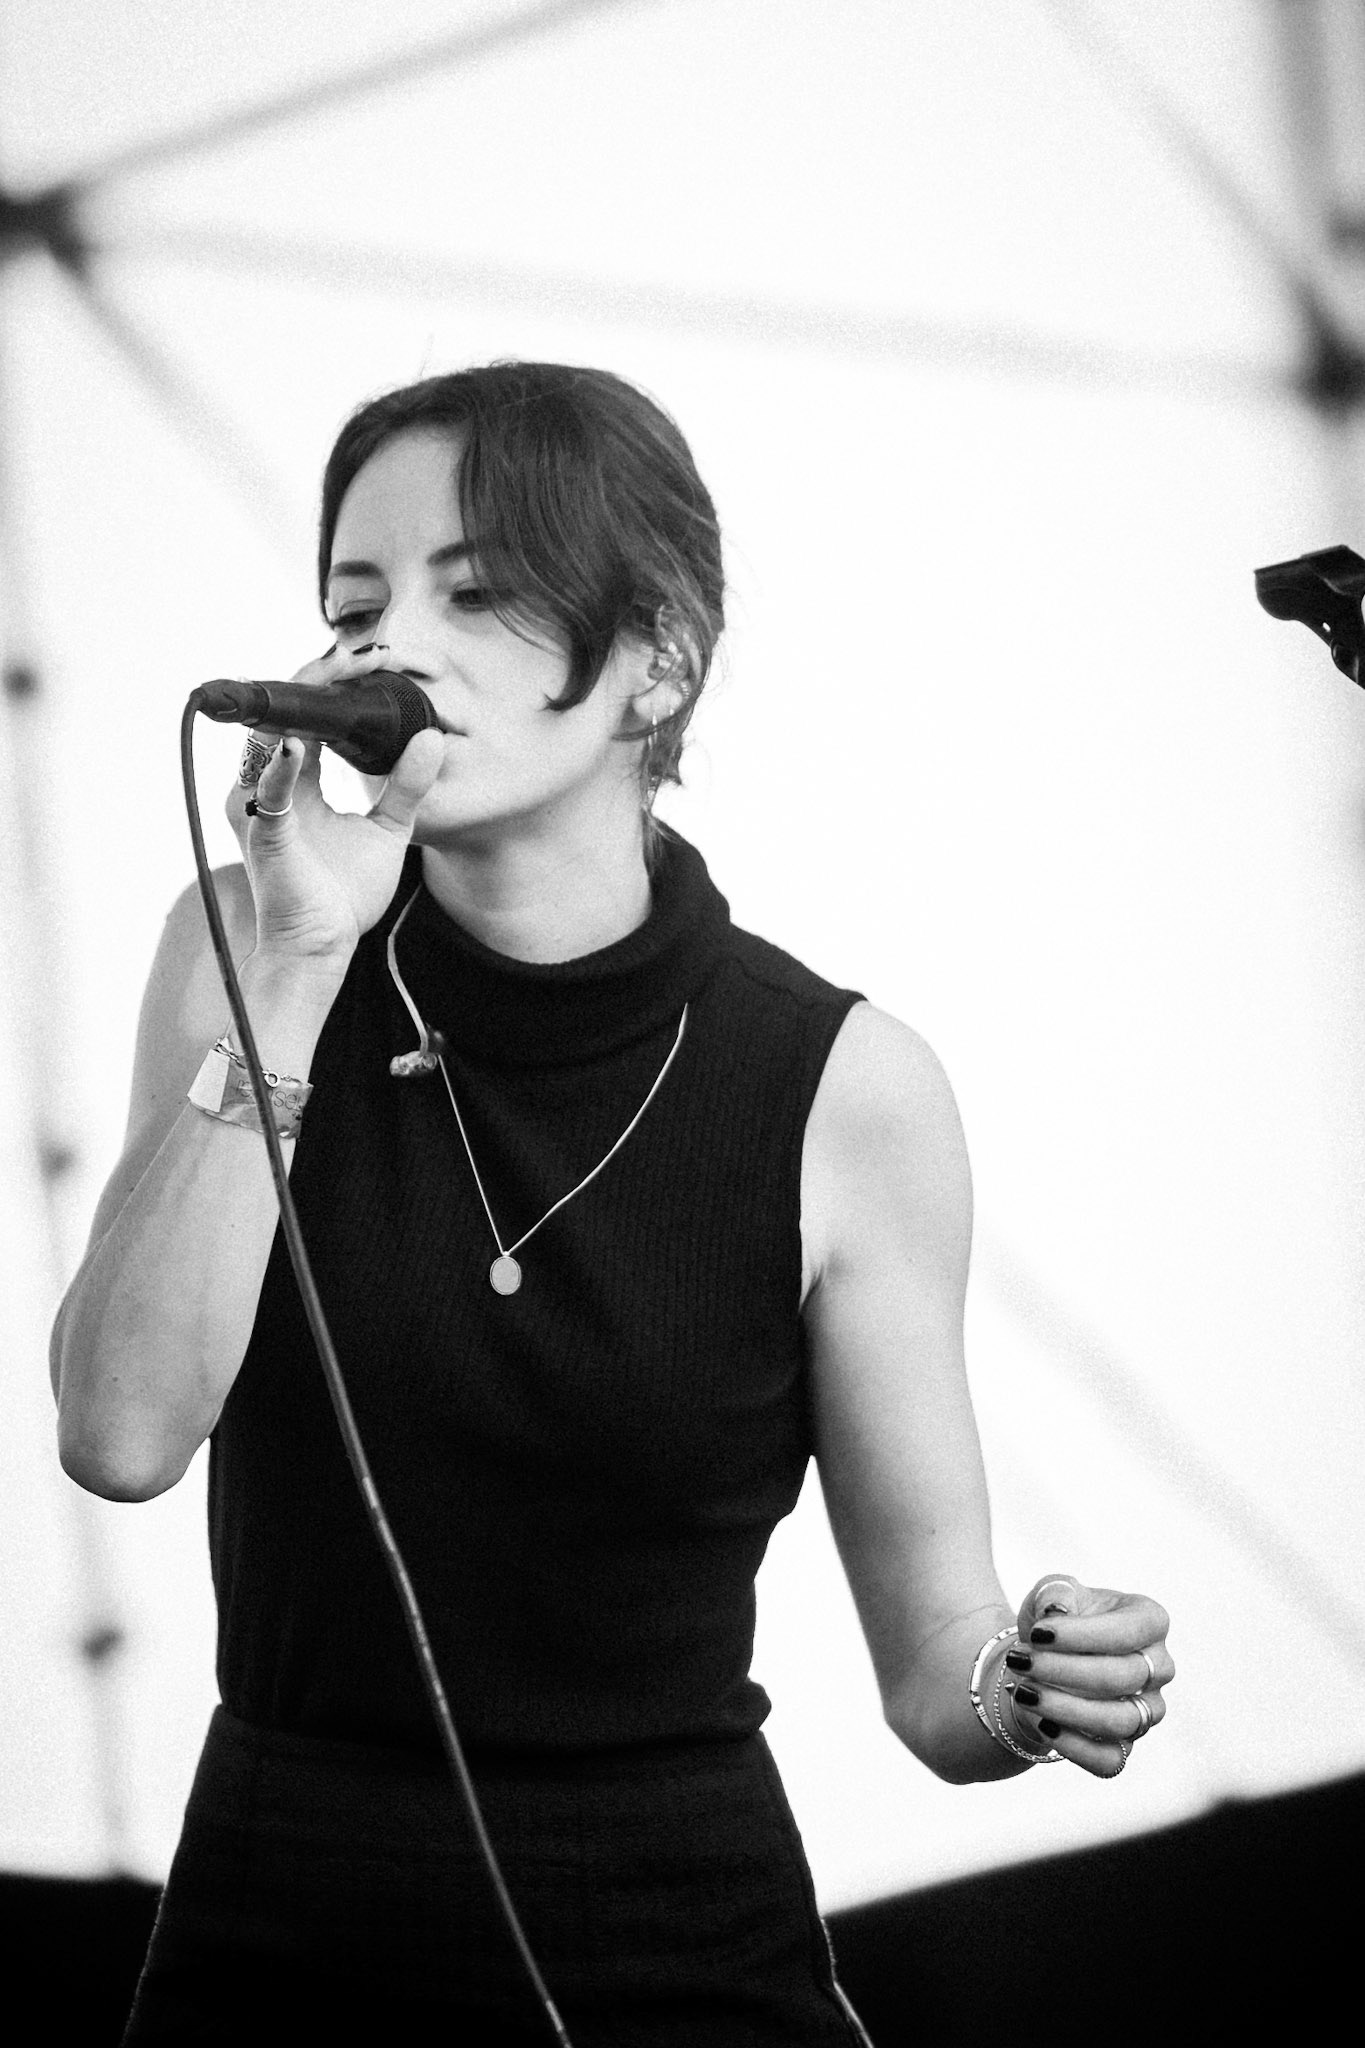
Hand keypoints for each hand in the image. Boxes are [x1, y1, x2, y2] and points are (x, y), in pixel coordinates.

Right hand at [226, 642, 445, 970]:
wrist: (320, 950)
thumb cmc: (341, 897)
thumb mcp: (387, 830)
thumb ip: (407, 785)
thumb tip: (434, 739)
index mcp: (291, 783)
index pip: (306, 719)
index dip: (336, 687)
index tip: (376, 660)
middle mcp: (265, 787)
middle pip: (285, 715)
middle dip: (323, 680)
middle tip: (368, 654)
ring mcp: (258, 808)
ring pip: (270, 740)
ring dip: (305, 705)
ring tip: (343, 673)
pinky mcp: (263, 836)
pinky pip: (267, 795)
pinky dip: (282, 768)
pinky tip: (302, 745)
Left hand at [1004, 1574, 1172, 1778]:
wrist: (1045, 1662)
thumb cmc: (1056, 1621)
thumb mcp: (1051, 1593)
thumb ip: (1056, 1592)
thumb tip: (1058, 1609)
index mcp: (1150, 1621)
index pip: (1128, 1632)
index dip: (1081, 1635)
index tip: (1036, 1632)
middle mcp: (1158, 1668)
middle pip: (1122, 1677)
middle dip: (1065, 1670)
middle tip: (1020, 1660)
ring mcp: (1147, 1711)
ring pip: (1119, 1721)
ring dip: (1066, 1708)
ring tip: (1025, 1692)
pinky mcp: (1126, 1746)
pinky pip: (1110, 1760)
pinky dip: (1074, 1747)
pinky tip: (1042, 1724)